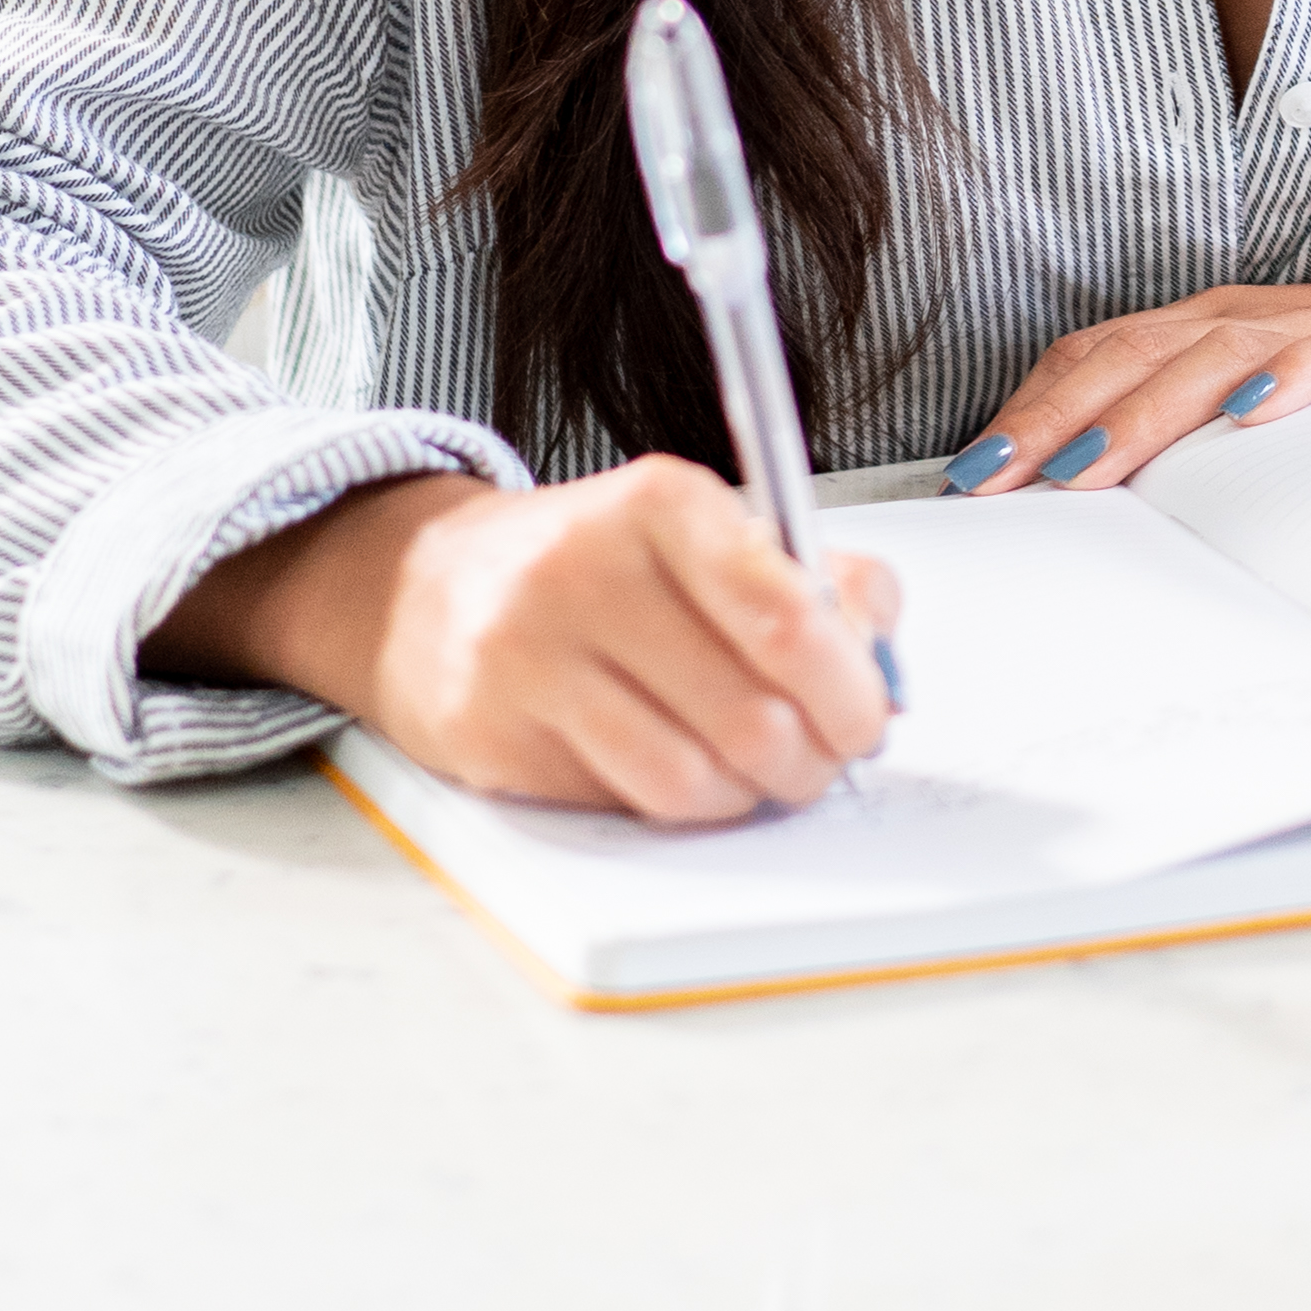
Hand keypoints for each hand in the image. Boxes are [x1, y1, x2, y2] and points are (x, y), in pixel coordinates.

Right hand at [152, 459, 899, 825]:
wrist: (425, 586)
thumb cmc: (597, 564)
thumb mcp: (707, 532)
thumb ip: (819, 581)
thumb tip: (885, 668)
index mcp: (660, 504)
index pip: (785, 616)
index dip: (847, 690)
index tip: (868, 720)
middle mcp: (584, 573)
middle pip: (748, 714)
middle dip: (811, 759)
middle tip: (823, 761)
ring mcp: (527, 659)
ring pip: (689, 780)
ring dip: (746, 796)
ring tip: (755, 773)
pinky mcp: (491, 734)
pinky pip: (623, 803)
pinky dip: (676, 806)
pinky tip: (681, 772)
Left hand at [946, 225, 1310, 497]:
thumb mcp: (1266, 427)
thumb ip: (1190, 458)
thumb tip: (1085, 531)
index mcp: (1203, 335)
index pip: (1093, 358)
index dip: (1027, 411)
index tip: (968, 482)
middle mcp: (1245, 318)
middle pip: (1128, 352)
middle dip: (1053, 418)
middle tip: (997, 486)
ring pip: (1210, 354)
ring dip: (1140, 412)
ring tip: (1086, 471)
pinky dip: (1289, 381)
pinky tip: (1250, 419)